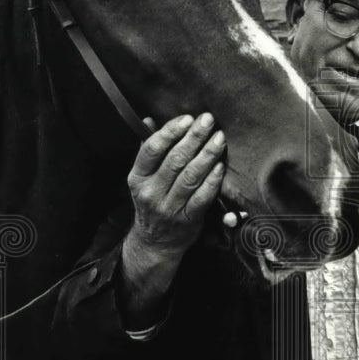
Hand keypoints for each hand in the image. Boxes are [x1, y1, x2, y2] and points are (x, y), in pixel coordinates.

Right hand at [119, 113, 226, 326]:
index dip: (170, 132)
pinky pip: (203, 196)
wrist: (156, 241)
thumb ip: (148, 149)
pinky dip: (213, 180)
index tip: (187, 118)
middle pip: (174, 160)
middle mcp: (150, 192)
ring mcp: (169, 208)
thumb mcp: (143, 177)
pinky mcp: (188, 219)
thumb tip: (149, 120)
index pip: (151, 150)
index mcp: (137, 178)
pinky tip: (221, 165)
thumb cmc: (153, 200)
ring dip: (207, 154)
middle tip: (209, 120)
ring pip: (190, 176)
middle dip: (194, 137)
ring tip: (219, 138)